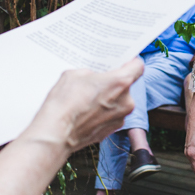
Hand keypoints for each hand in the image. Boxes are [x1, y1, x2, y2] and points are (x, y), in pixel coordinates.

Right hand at [24, 58, 141, 152]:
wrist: (56, 133)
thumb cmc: (65, 103)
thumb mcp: (75, 74)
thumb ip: (92, 72)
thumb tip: (95, 76)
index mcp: (121, 82)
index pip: (137, 66)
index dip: (130, 62)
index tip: (123, 61)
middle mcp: (126, 101)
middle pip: (126, 85)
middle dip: (113, 82)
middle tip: (97, 81)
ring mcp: (121, 117)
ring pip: (119, 101)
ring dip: (108, 98)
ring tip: (88, 98)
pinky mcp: (113, 130)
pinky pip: (112, 115)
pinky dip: (104, 112)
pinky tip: (88, 111)